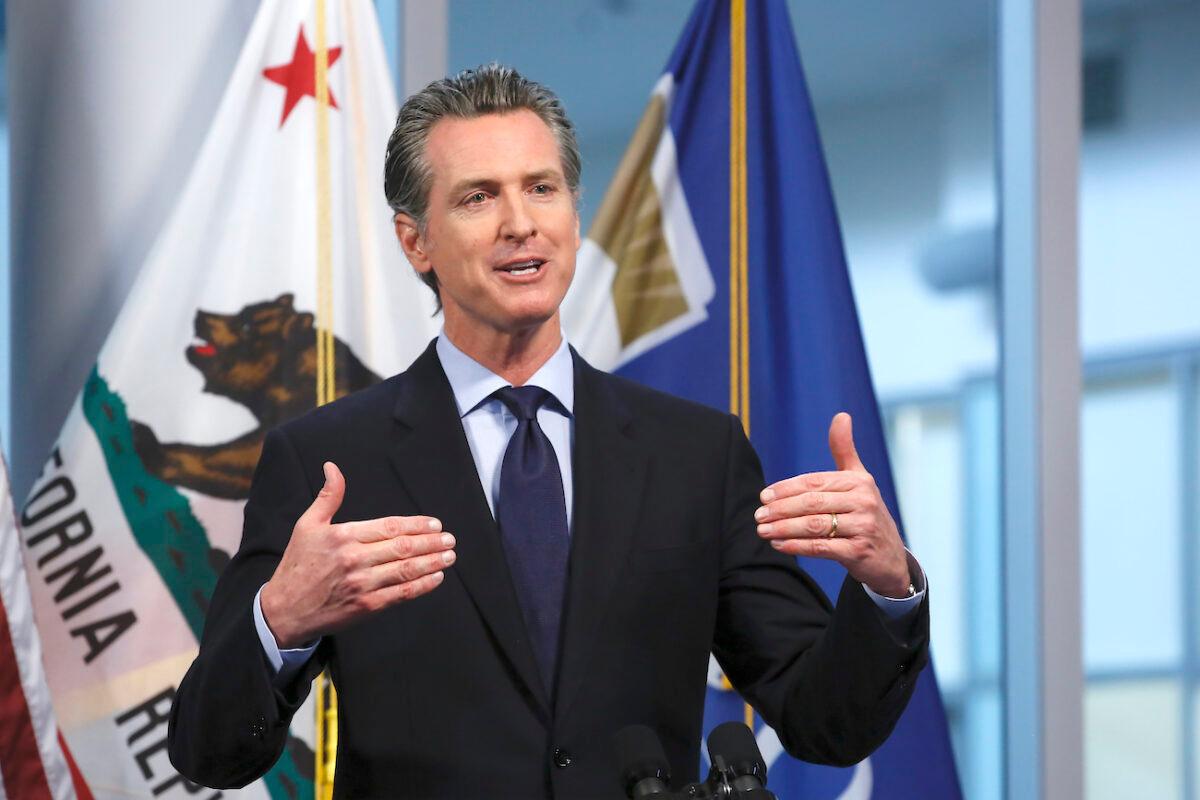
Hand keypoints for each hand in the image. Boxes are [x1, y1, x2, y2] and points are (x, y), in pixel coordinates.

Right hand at [260, 462, 455, 647]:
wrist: (284, 610)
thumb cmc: (297, 564)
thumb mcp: (307, 525)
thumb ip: (328, 497)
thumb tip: (333, 468)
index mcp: (343, 536)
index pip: (390, 527)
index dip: (416, 525)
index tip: (435, 524)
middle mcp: (355, 559)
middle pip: (403, 548)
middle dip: (431, 542)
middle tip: (449, 539)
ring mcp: (362, 585)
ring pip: (406, 570)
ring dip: (432, 562)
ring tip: (449, 556)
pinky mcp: (366, 607)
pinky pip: (401, 594)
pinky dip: (422, 586)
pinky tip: (436, 578)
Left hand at [754, 413, 910, 597]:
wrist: (890, 557)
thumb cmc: (866, 513)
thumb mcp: (859, 480)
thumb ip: (845, 450)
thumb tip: (841, 415)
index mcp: (859, 481)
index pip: (814, 482)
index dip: (786, 488)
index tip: (764, 496)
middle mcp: (864, 501)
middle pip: (812, 503)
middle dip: (780, 509)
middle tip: (758, 515)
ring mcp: (863, 527)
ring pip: (814, 526)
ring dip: (784, 528)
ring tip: (763, 530)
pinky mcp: (859, 551)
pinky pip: (821, 547)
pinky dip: (796, 546)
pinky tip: (779, 545)